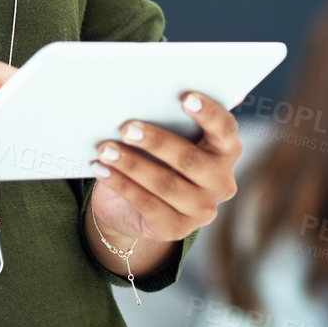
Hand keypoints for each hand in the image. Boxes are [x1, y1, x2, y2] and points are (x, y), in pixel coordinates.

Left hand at [88, 90, 244, 244]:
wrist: (133, 205)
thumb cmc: (153, 157)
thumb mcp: (164, 136)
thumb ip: (165, 119)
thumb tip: (139, 97)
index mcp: (225, 150)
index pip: (225, 129)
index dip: (208, 113)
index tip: (185, 97)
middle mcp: (221, 182)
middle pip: (190, 159)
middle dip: (156, 142)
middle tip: (126, 128)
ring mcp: (202, 209)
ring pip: (166, 184)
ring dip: (132, 164)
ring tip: (106, 149)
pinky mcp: (177, 229)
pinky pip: (147, 204)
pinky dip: (121, 184)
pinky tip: (102, 169)